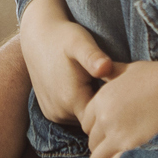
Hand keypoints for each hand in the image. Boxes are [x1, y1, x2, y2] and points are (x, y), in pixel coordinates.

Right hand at [19, 0, 113, 124]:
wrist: (37, 36)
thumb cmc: (63, 36)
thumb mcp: (80, 42)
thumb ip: (93, 57)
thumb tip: (106, 68)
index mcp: (71, 100)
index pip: (103, 118)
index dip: (115, 105)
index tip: (120, 86)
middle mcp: (60, 113)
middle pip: (94, 121)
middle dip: (104, 106)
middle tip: (111, 82)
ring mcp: (53, 115)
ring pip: (84, 119)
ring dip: (92, 106)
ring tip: (97, 83)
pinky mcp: (50, 112)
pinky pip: (73, 116)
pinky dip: (81, 106)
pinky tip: (85, 87)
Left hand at [79, 56, 157, 157]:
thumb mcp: (129, 70)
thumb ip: (110, 73)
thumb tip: (101, 70)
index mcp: (101, 100)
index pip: (86, 125)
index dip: (98, 129)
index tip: (112, 132)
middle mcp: (105, 118)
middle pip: (91, 143)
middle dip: (103, 146)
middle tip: (120, 146)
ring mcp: (118, 135)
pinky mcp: (133, 149)